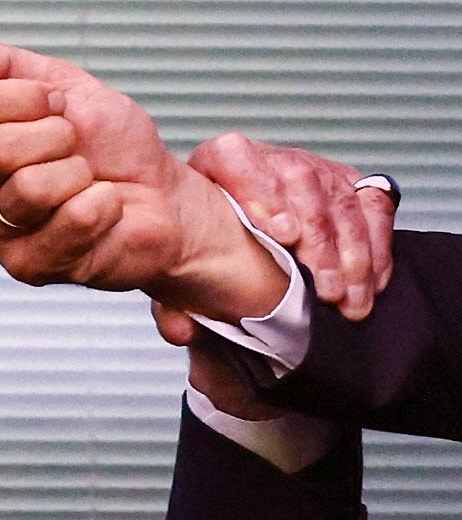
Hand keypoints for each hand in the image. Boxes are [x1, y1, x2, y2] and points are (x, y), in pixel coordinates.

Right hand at [0, 40, 286, 321]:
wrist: (163, 198)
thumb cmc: (112, 150)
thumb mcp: (63, 85)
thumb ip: (2, 67)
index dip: (25, 95)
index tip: (56, 104)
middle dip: (55, 135)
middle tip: (73, 146)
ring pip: (28, 189)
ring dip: (77, 174)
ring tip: (86, 181)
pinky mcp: (27, 267)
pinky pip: (71, 220)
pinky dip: (104, 205)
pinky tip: (102, 211)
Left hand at [152, 134, 397, 345]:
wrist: (231, 234)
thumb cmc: (203, 248)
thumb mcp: (179, 269)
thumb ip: (172, 300)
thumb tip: (181, 331)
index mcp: (216, 163)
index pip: (236, 160)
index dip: (262, 193)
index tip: (283, 235)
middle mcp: (268, 158)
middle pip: (300, 181)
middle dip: (318, 240)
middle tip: (324, 288)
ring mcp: (312, 167)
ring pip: (339, 198)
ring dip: (350, 253)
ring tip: (347, 298)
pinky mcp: (346, 182)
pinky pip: (372, 205)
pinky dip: (377, 246)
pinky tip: (371, 282)